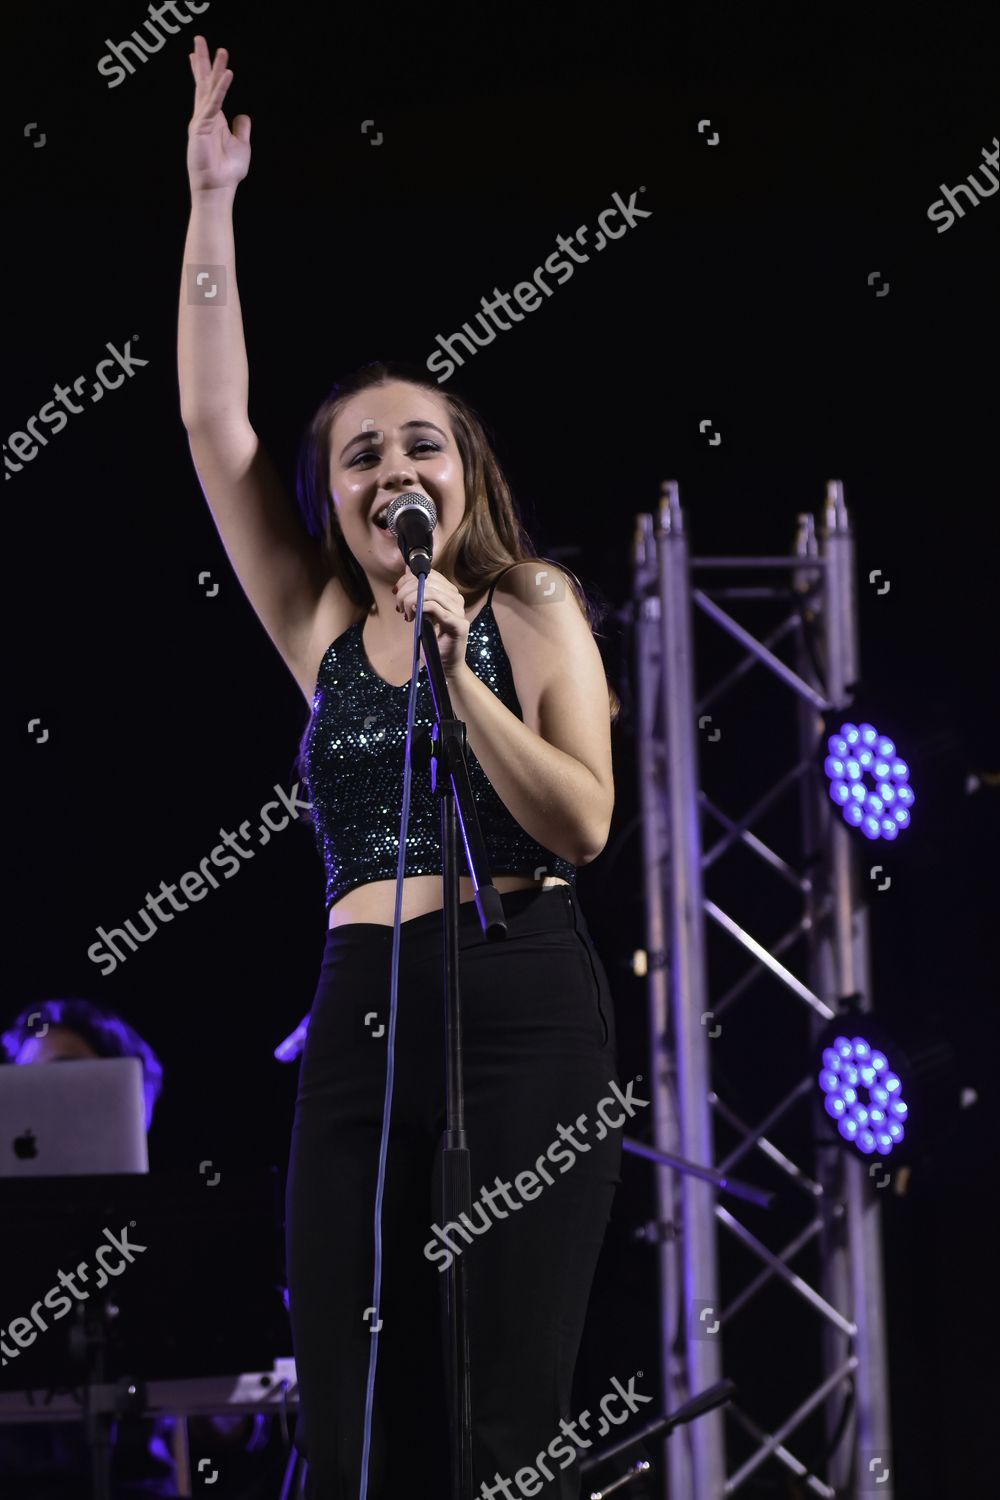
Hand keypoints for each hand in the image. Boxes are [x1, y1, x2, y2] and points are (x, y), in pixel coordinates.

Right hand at [187, 37, 250, 192]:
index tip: (196, 54)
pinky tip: (228, 73)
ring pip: (209, 88)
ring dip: (214, 68)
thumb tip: (243, 115)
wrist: (217, 188)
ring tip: (220, 50)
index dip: (204, 72)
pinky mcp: (202, 126)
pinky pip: (214, 102)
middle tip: (200, 39)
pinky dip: (222, 87)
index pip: (207, 90)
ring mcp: (201, 120)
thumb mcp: (241, 145)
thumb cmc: (227, 171)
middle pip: (203, 83)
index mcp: (213, 119)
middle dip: (202, 60)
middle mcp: (205, 116)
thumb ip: (241, 128)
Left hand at [393, 569, 470, 679]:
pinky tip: (413, 616)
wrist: (444, 665)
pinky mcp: (458, 624)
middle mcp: (456, 598)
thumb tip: (408, 570)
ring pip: (429, 592)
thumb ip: (417, 592)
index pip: (428, 574)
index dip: (409, 579)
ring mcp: (459, 611)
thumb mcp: (420, 611)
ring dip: (410, 600)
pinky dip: (420, 608)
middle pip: (427, 581)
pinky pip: (434, 607)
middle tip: (399, 607)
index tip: (396, 591)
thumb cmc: (432, 640)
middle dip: (406, 591)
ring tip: (406, 615)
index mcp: (449, 593)